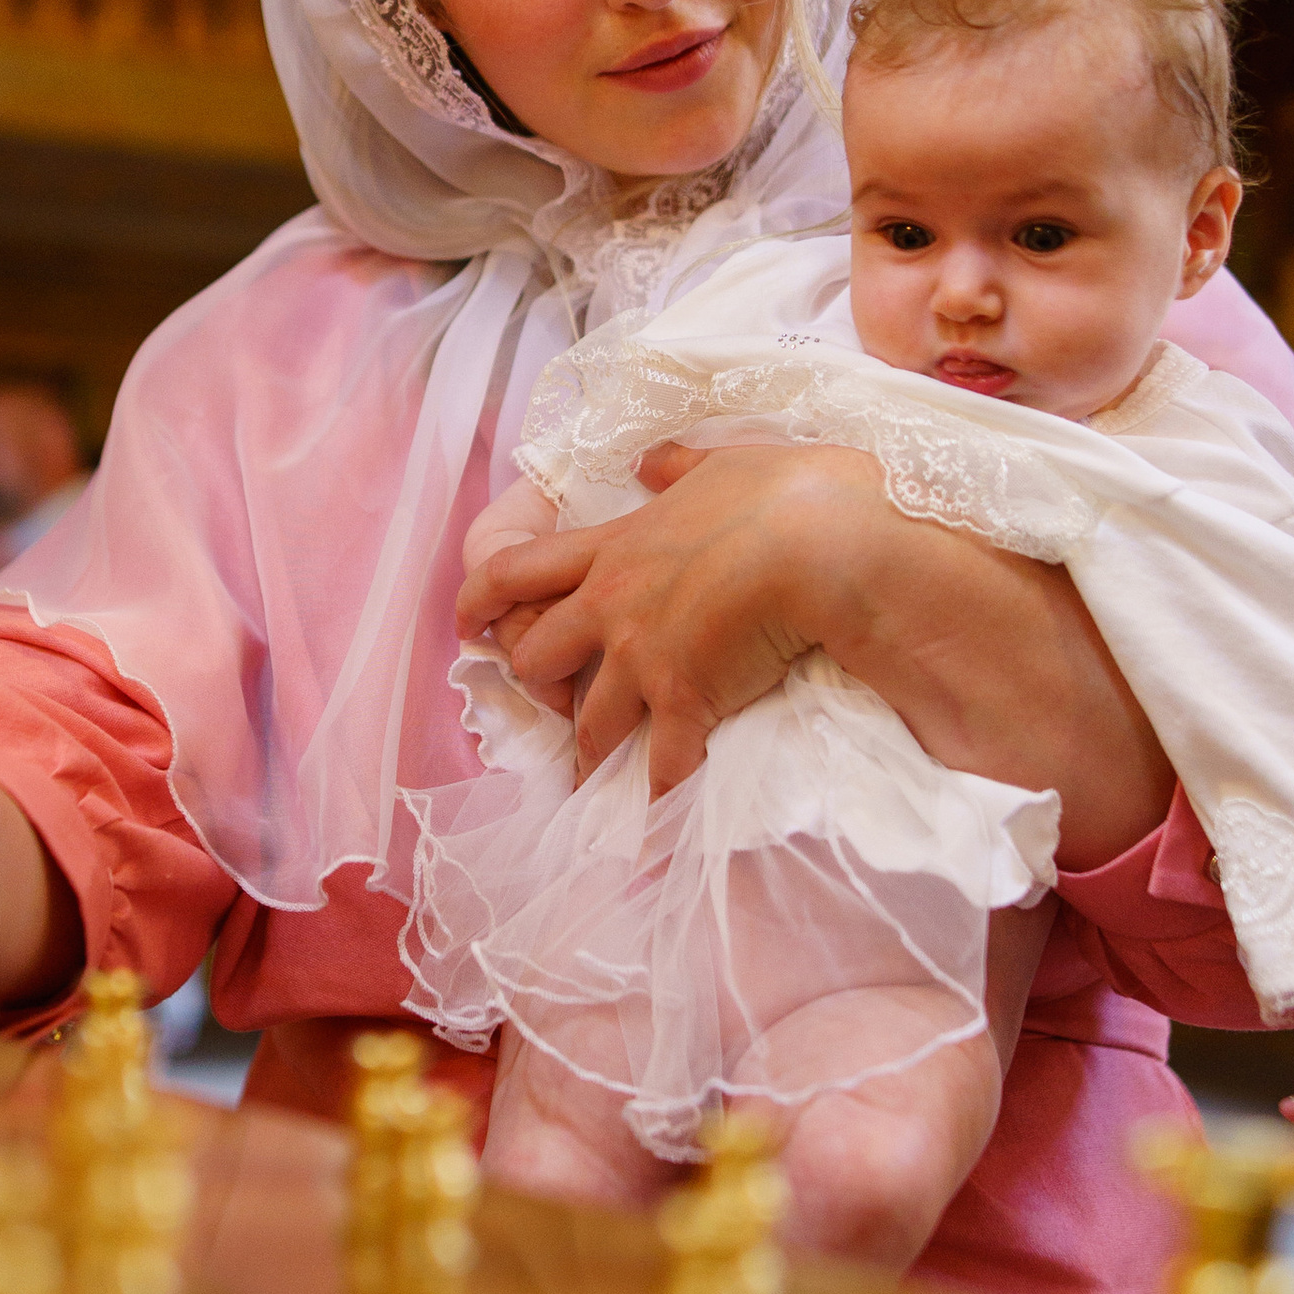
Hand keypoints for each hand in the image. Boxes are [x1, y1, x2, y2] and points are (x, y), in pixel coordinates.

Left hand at [457, 437, 1175, 858]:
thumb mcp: (723, 461)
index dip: (480, 600)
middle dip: (538, 685)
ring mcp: (644, 658)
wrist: (824, 543)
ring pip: (588, 722)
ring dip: (589, 756)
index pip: (518, 569)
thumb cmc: (784, 492)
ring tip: (591, 785)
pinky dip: (656, 804)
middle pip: (537, 657)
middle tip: (552, 703)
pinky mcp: (686, 702)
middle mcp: (613, 606)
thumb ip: (677, 467)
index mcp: (615, 546)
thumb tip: (649, 461)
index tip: (468, 627)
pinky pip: (660, 769)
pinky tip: (655, 832)